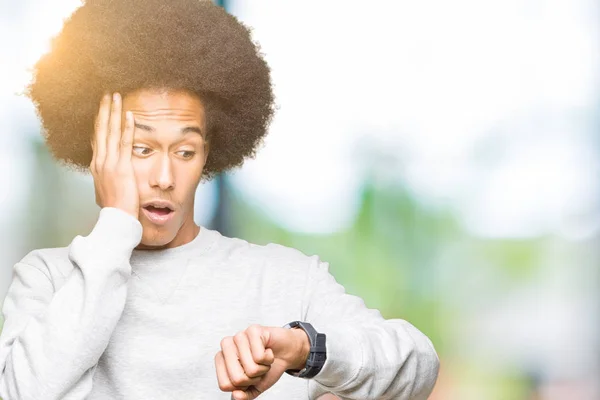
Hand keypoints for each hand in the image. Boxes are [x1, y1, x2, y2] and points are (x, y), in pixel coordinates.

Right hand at [90, 93, 138, 218]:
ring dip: (113, 112)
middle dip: (104, 110)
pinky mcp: (121, 167)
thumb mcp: (107, 190)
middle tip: (108, 94)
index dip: (100, 122)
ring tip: (116, 96)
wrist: (116, 219)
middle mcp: (100, 162)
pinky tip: (130, 115)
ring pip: (110, 132)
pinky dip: (126, 128)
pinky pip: (124, 143)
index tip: (103, 109)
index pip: (97, 138)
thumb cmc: (116, 208)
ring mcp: (109, 164)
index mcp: (97, 166)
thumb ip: (108, 178)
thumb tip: (109, 175)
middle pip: (100, 130)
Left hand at [215, 324, 309, 399]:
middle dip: (253, 378)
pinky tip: (268, 351)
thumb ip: (244, 395)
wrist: (285, 353)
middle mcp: (227, 346)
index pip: (224, 385)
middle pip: (236, 378)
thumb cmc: (266, 366)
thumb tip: (236, 395)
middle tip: (258, 367)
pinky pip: (260, 356)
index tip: (249, 377)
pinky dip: (269, 359)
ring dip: (263, 368)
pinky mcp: (253, 330)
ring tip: (263, 359)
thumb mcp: (254, 387)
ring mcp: (239, 336)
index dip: (242, 386)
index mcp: (222, 360)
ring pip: (250, 368)